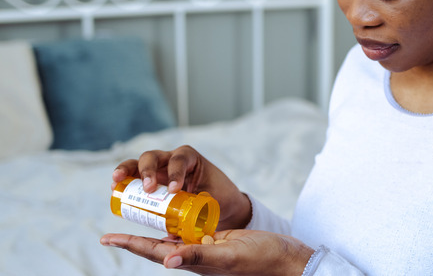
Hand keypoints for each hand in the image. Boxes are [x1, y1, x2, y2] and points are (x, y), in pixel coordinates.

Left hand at [100, 229, 314, 275]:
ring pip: (173, 235)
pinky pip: (192, 228)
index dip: (130, 244)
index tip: (107, 237)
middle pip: (157, 244)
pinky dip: (179, 219)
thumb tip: (167, 260)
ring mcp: (206, 247)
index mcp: (193, 262)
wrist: (285, 259)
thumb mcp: (229, 256)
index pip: (154, 251)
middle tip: (113, 226)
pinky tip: (173, 211)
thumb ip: (200, 256)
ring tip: (138, 214)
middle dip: (135, 236)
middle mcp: (195, 255)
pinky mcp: (218, 238)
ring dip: (154, 226)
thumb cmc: (261, 261)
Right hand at [112, 145, 250, 229]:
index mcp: (191, 159)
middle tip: (148, 188)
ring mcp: (159, 168)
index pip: (181, 160)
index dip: (175, 173)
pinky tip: (115, 187)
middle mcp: (172, 159)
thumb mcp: (213, 202)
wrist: (221, 201)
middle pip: (155, 156)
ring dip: (127, 170)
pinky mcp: (150, 179)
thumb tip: (174, 238)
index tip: (174, 190)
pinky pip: (133, 175)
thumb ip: (197, 215)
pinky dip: (123, 179)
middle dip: (149, 170)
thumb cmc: (219, 199)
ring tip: (117, 182)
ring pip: (139, 162)